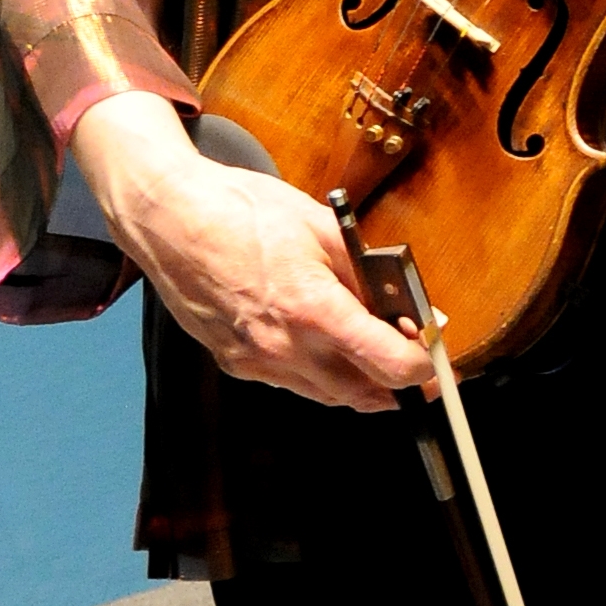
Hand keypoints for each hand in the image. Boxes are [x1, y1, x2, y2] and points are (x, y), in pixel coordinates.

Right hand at [71, 93, 433, 409]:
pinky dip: (322, 377)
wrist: (166, 217)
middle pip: (361, 392)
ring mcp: (254, 360)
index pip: (387, 363)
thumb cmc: (241, 210)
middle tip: (424, 373)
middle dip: (400, 388)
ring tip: (386, 367)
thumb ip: (372, 273)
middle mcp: (282, 345)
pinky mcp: (234, 363)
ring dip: (362, 388)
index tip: (440, 362)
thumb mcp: (323, 227)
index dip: (423, 369)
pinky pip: (292, 383)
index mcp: (311, 308)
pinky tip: (333, 354)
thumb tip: (416, 307)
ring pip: (327, 395)